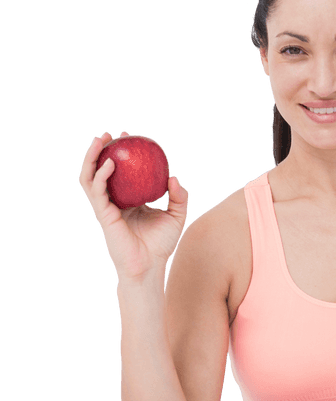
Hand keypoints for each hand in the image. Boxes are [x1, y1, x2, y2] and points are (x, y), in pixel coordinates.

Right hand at [79, 130, 189, 280]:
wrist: (149, 265)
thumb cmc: (162, 244)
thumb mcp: (176, 216)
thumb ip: (180, 197)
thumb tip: (174, 177)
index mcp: (130, 200)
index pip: (122, 172)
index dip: (123, 154)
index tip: (129, 138)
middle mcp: (115, 202)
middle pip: (101, 171)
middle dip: (101, 151)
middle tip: (109, 135)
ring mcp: (106, 207)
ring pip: (91, 178)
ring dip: (92, 158)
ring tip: (99, 141)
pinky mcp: (103, 214)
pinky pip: (97, 191)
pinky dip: (101, 175)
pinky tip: (110, 164)